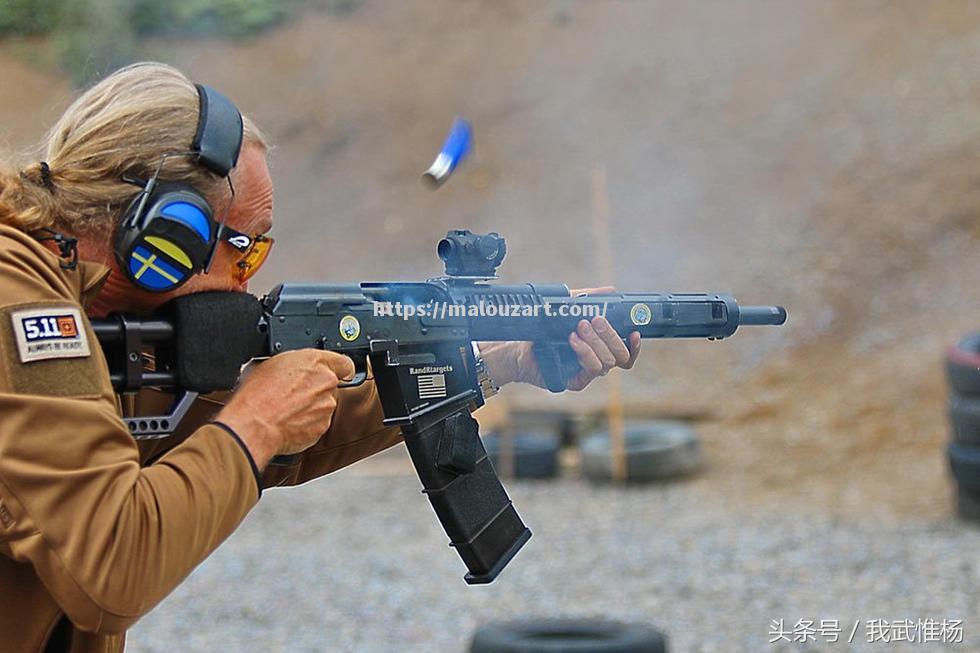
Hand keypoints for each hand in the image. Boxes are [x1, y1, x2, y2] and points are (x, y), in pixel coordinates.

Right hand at [215, 349, 354, 467]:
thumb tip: (294, 369)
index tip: (338, 372)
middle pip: (329, 386)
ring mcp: (326, 406)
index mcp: (315, 361)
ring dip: (310, 408)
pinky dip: (306, 424)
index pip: (344, 362)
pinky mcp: (322, 427)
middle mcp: (326, 382)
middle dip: (315, 390)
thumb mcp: (271, 363)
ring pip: (323, 406)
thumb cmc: (257, 394)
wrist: (254, 424)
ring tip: (286, 410)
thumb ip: (294, 364)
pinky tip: (287, 422)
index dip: (340, 368)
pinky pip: (316, 424)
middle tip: (293, 395)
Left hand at [479, 286, 640, 391]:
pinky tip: (573, 340)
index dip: (635, 345)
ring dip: (596, 342)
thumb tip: (611, 291)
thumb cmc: (544, 329)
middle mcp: (597, 361)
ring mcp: (587, 373)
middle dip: (611, 335)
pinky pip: (591, 369)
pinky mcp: (576, 381)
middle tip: (595, 320)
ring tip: (579, 327)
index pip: (627, 351)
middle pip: (621, 355)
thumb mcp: (567, 307)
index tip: (634, 331)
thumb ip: (588, 299)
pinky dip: (585, 352)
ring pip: (607, 362)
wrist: (518, 346)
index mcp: (601, 347)